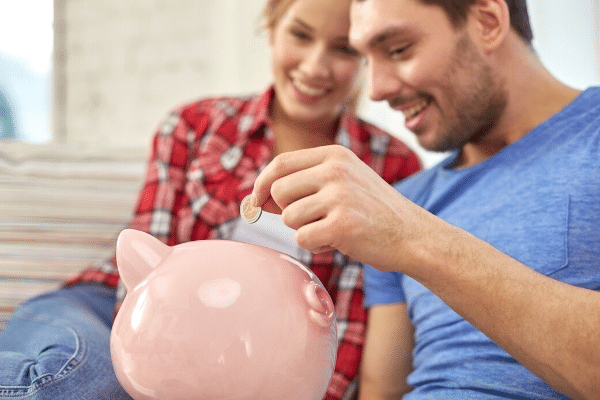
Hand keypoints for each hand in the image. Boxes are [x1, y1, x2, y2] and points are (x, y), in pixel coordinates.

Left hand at [252, 145, 425, 270]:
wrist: (412, 235)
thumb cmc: (371, 211)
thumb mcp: (342, 184)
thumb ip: (302, 186)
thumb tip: (254, 198)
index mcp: (334, 155)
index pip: (281, 163)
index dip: (262, 183)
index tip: (256, 199)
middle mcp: (336, 170)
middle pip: (279, 191)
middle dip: (286, 212)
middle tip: (313, 220)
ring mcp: (340, 195)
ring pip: (289, 217)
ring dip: (304, 230)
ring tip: (331, 229)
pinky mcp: (343, 224)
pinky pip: (303, 238)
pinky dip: (316, 246)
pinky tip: (339, 241)